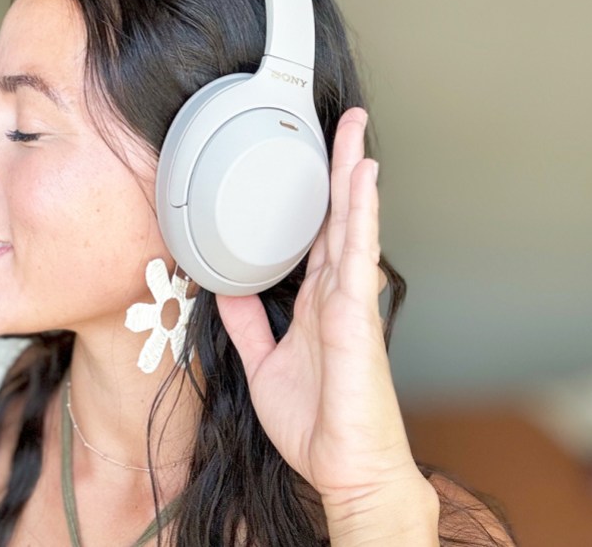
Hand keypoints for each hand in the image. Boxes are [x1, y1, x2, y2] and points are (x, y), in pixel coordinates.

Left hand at [216, 107, 425, 506]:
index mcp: (314, 303)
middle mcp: (334, 294)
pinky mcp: (356, 316)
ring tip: (352, 131)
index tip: (307, 161)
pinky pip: (356, 254)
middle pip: (336, 219)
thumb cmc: (316, 422)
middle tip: (340, 122)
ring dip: (352, 176)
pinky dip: (361, 214)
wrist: (343, 468)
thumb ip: (248, 324)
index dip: (312, 198)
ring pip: (350, 225)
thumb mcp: (263, 364)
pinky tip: (362, 180)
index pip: (314, 237)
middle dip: (337, 169)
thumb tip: (230, 288)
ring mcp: (349, 302)